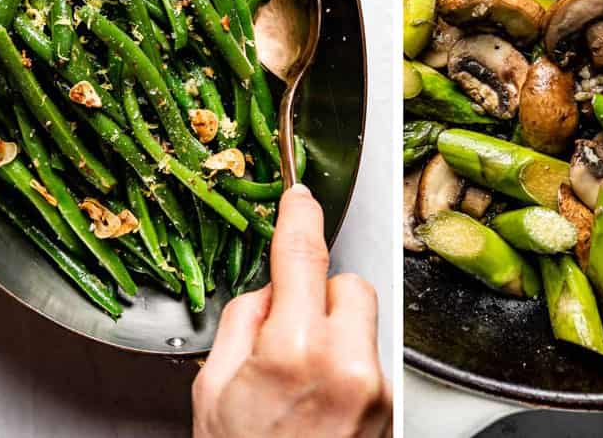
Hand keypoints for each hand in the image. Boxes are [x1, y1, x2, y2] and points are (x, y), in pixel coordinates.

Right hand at [191, 184, 390, 436]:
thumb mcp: (213, 391)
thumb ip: (242, 325)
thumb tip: (266, 291)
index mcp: (294, 352)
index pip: (303, 256)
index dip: (300, 217)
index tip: (300, 196)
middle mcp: (346, 365)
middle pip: (348, 282)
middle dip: (318, 293)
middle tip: (287, 329)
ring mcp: (374, 389)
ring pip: (364, 318)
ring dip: (334, 328)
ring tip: (301, 376)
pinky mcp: (389, 407)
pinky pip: (369, 356)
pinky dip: (346, 361)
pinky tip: (319, 398)